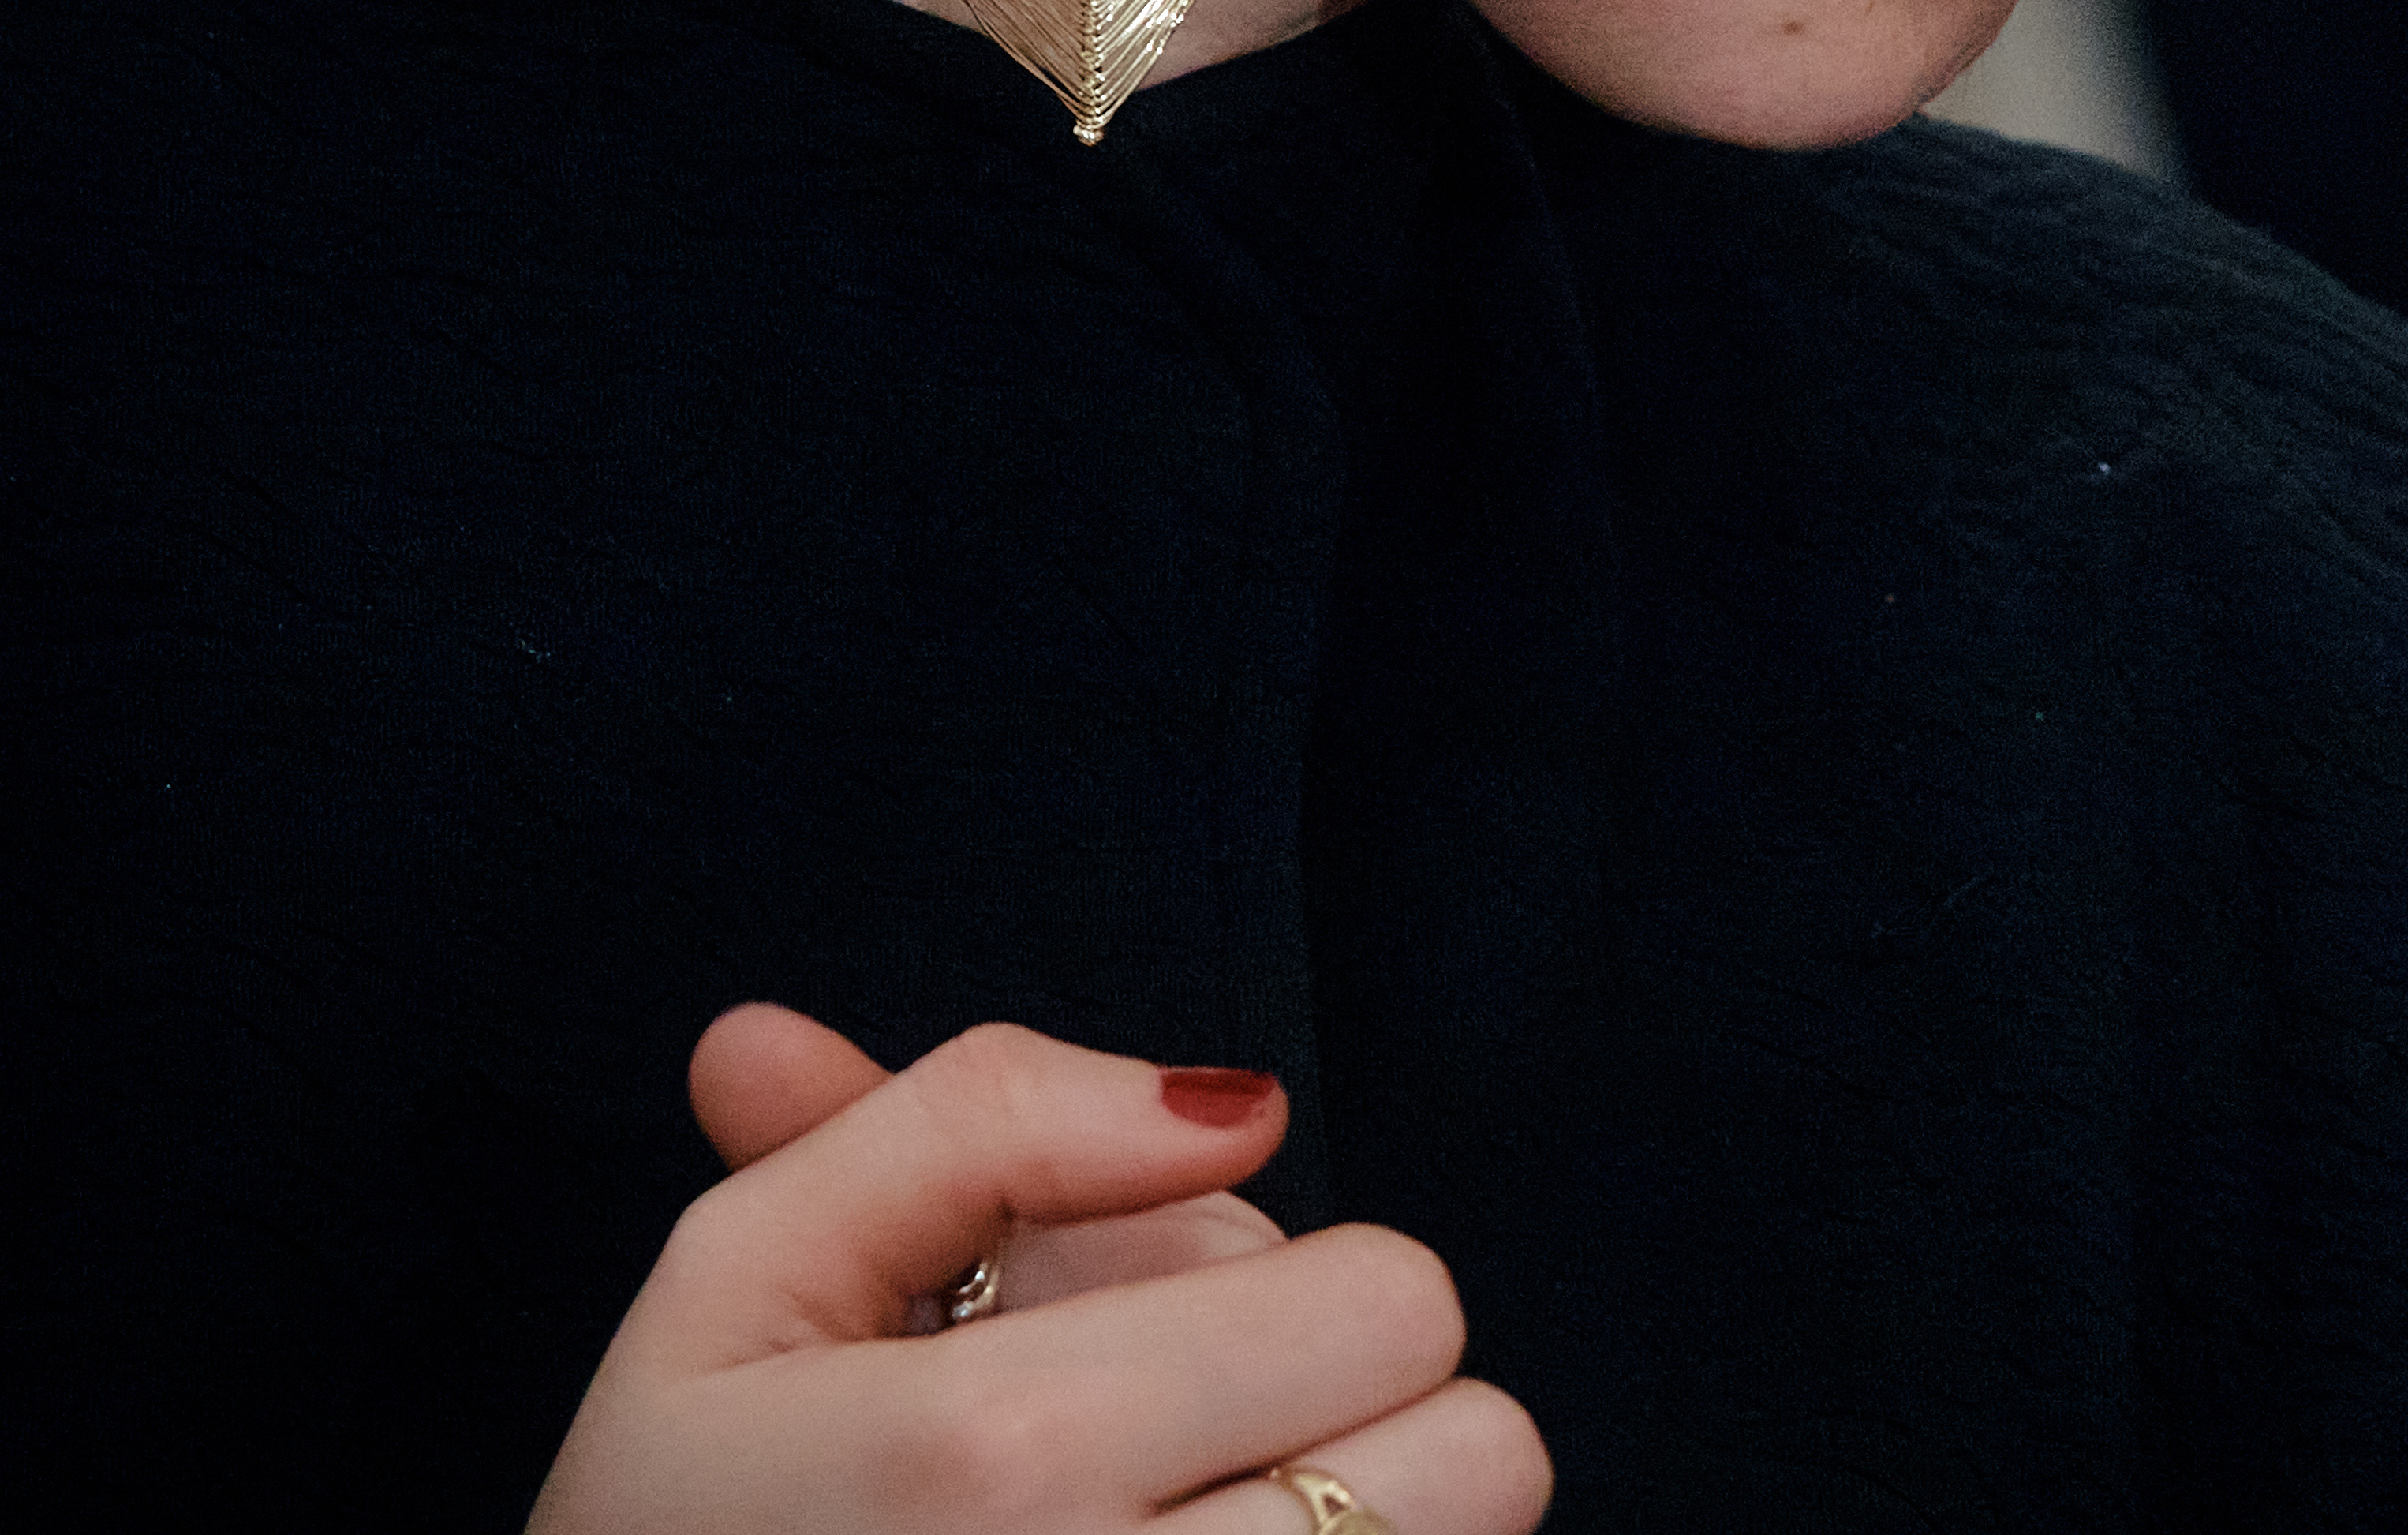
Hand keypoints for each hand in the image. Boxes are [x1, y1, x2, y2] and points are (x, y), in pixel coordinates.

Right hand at [528, 1010, 1551, 1534]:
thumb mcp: (738, 1288)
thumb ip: (971, 1121)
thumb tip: (1228, 1102)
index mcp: (999, 1455)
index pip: (1395, 1297)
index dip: (1296, 1287)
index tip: (1163, 1336)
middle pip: (1484, 1451)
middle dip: (1353, 1416)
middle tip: (1185, 1448)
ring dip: (1360, 1527)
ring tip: (1180, 1531)